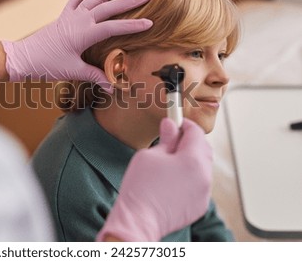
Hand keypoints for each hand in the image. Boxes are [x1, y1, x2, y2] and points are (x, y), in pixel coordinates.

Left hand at [2, 0, 152, 91]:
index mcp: (83, 34)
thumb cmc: (47, 64)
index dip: (132, 26)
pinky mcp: (64, 16)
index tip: (149, 23)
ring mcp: (71, 16)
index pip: (113, 27)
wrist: (24, 57)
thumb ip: (95, 76)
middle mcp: (79, 21)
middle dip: (129, 1)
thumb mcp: (73, 71)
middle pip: (108, 7)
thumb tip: (112, 87)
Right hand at [97, 118, 212, 241]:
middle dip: (190, 141)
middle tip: (172, 140)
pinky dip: (189, 178)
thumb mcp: (150, 156)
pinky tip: (171, 182)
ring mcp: (204, 193)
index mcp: (193, 160)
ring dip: (190, 161)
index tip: (176, 122)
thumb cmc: (140, 187)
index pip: (196, 133)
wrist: (138, 221)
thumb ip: (166, 139)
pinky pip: (199, 185)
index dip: (185, 124)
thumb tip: (170, 126)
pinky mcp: (199, 206)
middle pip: (203, 149)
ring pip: (202, 168)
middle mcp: (204, 176)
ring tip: (169, 164)